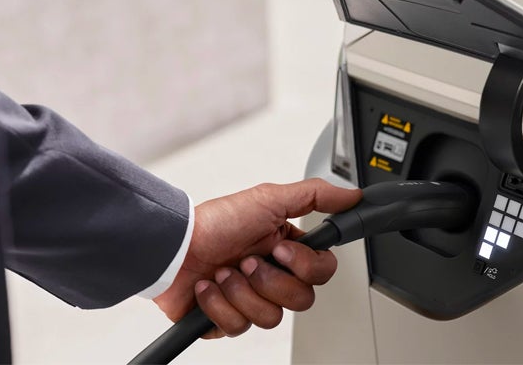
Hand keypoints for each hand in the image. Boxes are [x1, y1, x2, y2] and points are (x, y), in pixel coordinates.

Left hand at [153, 178, 361, 337]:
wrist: (171, 249)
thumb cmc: (215, 222)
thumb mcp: (268, 198)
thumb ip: (314, 195)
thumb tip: (351, 194)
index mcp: (286, 249)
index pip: (322, 271)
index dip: (306, 266)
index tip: (282, 249)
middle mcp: (271, 276)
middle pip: (302, 299)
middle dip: (269, 280)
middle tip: (246, 260)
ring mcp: (250, 300)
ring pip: (271, 317)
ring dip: (241, 291)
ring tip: (223, 272)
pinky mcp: (227, 320)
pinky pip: (238, 327)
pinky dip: (218, 304)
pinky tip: (208, 287)